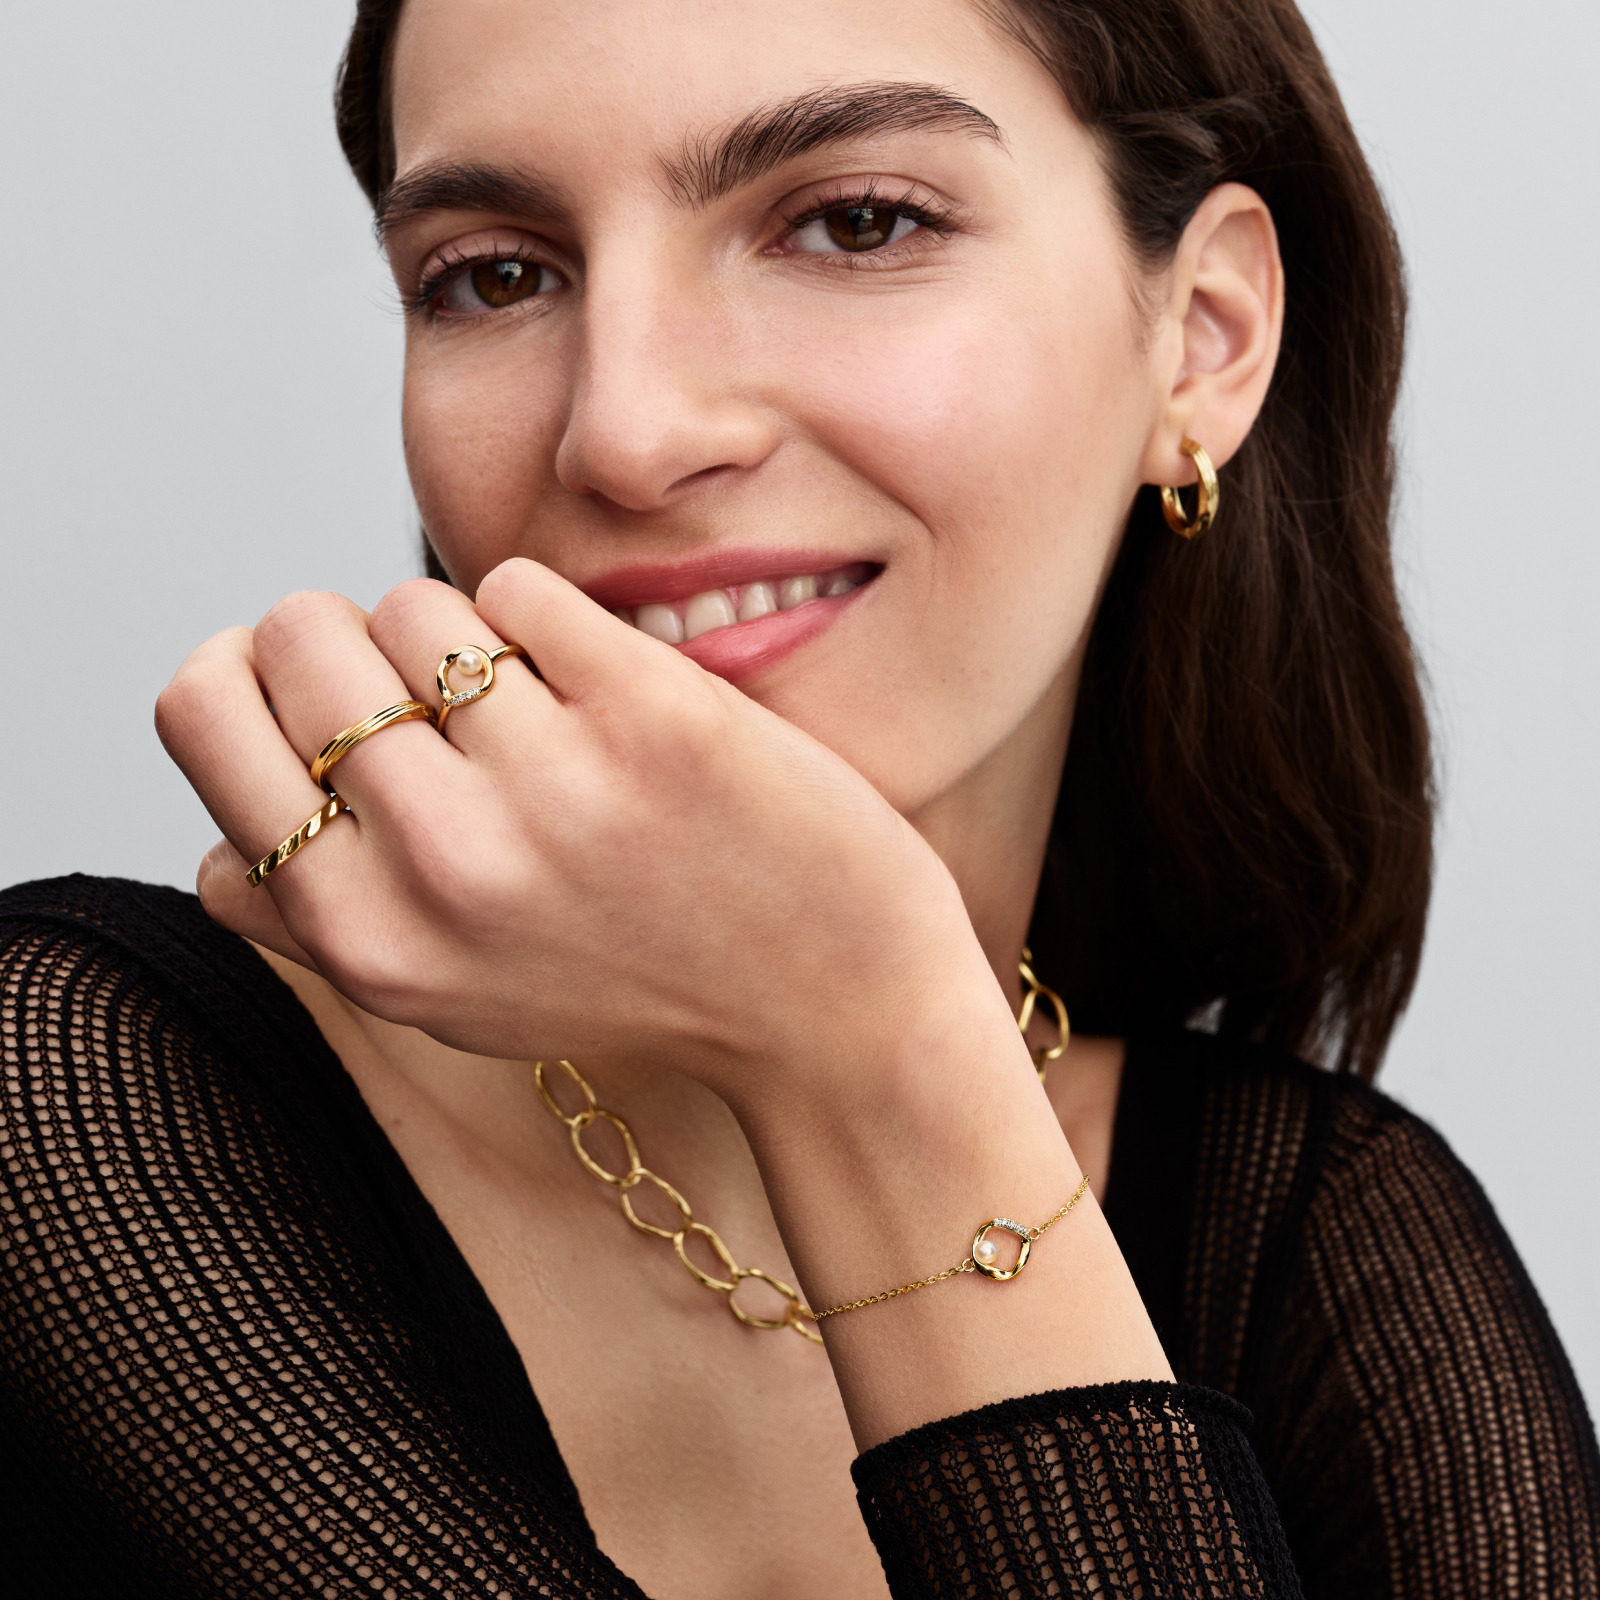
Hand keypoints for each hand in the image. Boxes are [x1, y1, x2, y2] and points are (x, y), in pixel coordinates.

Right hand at [156, 559, 984, 1106]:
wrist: (829, 1010)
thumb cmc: (634, 988)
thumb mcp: (449, 998)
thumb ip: (315, 924)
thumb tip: (221, 833)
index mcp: (367, 938)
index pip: (199, 713)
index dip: (253, 675)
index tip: (325, 690)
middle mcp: (442, 867)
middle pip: (294, 634)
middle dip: (355, 640)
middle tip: (440, 696)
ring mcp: (549, 786)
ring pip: (408, 602)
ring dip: (464, 638)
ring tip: (541, 713)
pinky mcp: (650, 715)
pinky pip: (521, 590)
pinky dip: (553, 622)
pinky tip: (604, 691)